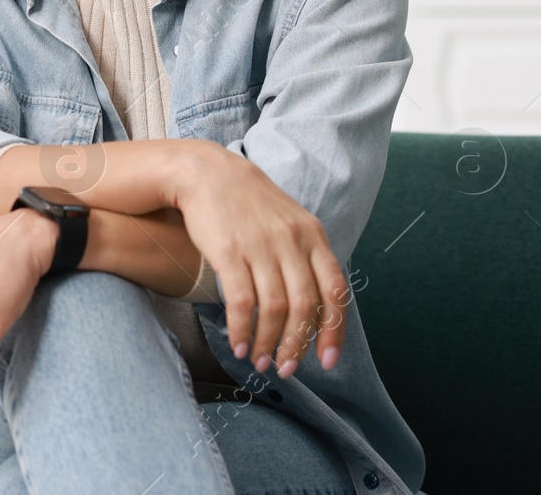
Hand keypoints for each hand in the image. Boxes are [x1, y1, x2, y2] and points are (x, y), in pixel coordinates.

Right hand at [172, 143, 349, 377]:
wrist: (205, 172)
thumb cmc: (247, 202)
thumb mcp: (289, 221)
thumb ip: (305, 257)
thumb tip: (316, 306)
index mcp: (313, 235)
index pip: (335, 291)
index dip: (333, 330)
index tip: (327, 361)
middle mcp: (291, 241)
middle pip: (305, 305)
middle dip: (298, 345)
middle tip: (288, 369)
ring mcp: (261, 246)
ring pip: (274, 309)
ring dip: (268, 343)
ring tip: (260, 362)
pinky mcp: (229, 251)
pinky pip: (242, 302)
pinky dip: (242, 330)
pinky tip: (238, 344)